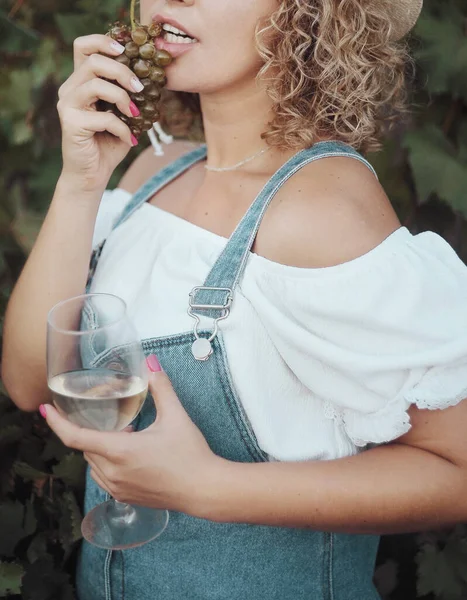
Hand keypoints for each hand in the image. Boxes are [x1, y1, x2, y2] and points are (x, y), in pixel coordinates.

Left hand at [41, 360, 220, 515]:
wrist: (204, 489)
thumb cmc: (190, 454)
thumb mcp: (176, 417)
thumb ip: (161, 388)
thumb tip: (152, 363)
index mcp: (120, 451)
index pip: (75, 437)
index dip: (57, 423)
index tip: (45, 410)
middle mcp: (113, 473)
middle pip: (86, 448)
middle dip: (92, 432)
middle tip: (111, 418)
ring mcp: (118, 488)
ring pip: (94, 465)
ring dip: (100, 449)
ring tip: (126, 436)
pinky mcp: (126, 498)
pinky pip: (104, 478)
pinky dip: (108, 464)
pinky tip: (130, 455)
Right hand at [57, 34, 143, 190]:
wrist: (92, 175)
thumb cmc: (108, 144)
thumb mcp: (123, 115)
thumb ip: (130, 96)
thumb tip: (153, 79)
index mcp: (80, 82)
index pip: (83, 47)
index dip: (103, 41)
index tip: (125, 50)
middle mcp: (69, 90)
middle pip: (94, 62)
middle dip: (122, 71)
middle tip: (140, 87)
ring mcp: (67, 105)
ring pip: (96, 84)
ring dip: (122, 98)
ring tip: (135, 113)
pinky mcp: (70, 123)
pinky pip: (104, 117)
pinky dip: (123, 128)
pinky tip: (130, 140)